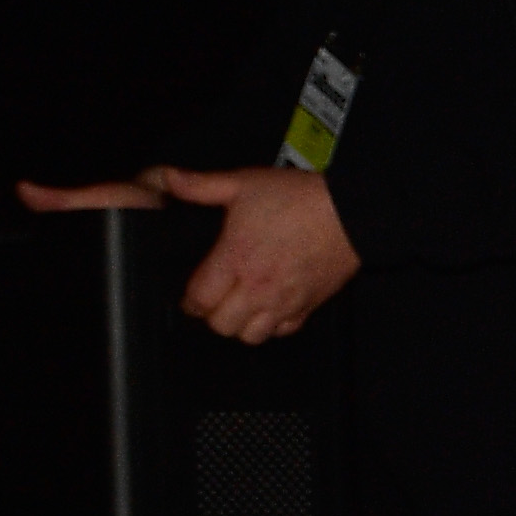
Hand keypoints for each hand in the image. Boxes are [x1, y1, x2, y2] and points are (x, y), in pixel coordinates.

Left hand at [16, 163, 360, 341]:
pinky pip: (282, 332)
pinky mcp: (307, 306)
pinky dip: (272, 326)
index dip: (190, 300)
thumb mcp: (243, 183)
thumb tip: (165, 179)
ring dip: (241, 325)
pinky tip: (269, 308)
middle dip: (212, 315)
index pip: (199, 300)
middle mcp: (257, 287)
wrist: (350, 212)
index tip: (192, 294)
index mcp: (235, 258)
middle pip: (221, 325)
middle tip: (215, 299)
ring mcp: (284, 301)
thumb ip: (200, 185)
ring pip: (251, 336)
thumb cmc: (299, 198)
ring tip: (240, 307)